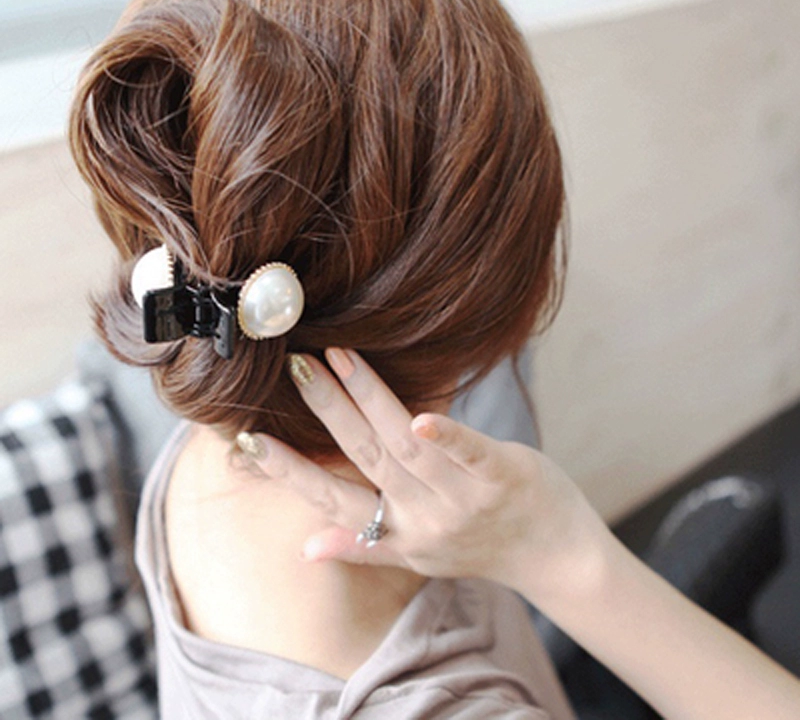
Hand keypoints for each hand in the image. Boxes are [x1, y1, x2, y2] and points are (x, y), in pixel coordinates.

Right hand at [244, 348, 612, 601]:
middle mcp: (425, 518)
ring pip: (405, 446)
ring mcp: (465, 499)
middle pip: (364, 458)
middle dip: (325, 411)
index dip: (289, 472)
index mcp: (399, 533)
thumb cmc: (481, 546)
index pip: (333, 501)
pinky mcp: (504, 476)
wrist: (555, 557)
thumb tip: (306, 548)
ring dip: (368, 400)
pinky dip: (447, 437)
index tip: (247, 440)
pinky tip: (420, 415)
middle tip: (293, 366)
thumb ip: (363, 546)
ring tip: (335, 356)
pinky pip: (471, 455)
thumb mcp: (417, 555)